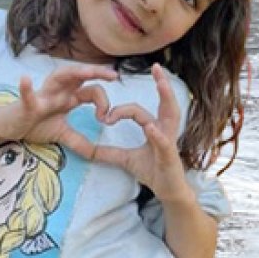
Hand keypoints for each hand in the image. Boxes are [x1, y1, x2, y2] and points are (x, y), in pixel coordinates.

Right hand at [0, 65, 117, 155]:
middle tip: (114, 75)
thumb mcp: (62, 134)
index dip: (103, 101)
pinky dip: (26, 88)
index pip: (92, 90)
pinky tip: (25, 79)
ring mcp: (42, 96)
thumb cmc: (35, 125)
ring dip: (73, 73)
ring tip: (87, 71)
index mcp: (69, 97)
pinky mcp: (26, 105)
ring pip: (58, 78)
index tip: (106, 119)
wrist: (8, 128)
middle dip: (96, 73)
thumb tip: (96, 154)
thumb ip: (79, 141)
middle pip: (79, 76)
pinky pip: (26, 96)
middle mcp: (58, 92)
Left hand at [91, 64, 191, 202]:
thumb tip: (87, 149)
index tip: (105, 118)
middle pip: (166, 102)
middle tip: (156, 66)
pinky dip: (157, 134)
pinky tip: (149, 127)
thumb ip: (107, 152)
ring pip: (171, 114)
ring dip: (167, 98)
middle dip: (162, 83)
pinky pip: (163, 141)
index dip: (120, 111)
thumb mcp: (124, 159)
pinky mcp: (170, 155)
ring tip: (162, 84)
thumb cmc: (152, 171)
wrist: (168, 191)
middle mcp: (165, 130)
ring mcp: (170, 141)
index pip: (138, 111)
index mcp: (155, 128)